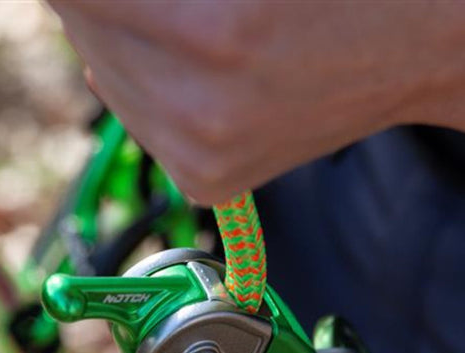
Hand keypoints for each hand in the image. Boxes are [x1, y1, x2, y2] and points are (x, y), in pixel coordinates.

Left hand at [49, 1, 464, 204]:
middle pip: (86, 36)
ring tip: (167, 19)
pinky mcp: (206, 182)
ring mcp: (203, 160)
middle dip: (95, 1)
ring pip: (106, 80)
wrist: (417, 46)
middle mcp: (203, 112)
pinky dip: (140, 86)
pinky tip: (174, 62)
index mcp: (216, 30)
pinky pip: (138, 122)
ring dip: (114, 41)